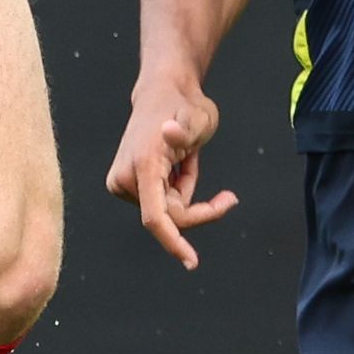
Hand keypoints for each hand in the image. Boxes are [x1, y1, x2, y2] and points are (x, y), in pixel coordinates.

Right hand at [104, 76, 237, 269]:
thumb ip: (185, 129)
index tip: (192, 262)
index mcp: (143, 165)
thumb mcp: (197, 116)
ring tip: (189, 161)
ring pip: (167, 212)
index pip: (156, 217)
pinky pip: (163, 204)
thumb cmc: (183, 104)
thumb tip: (170, 132)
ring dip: (186, 194)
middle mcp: (126, 178)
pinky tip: (179, 165)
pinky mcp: (127, 186)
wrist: (163, 92)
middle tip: (229, 198)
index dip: (173, 242)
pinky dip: (178, 190)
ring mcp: (124, 183)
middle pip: (169, 217)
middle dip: (198, 210)